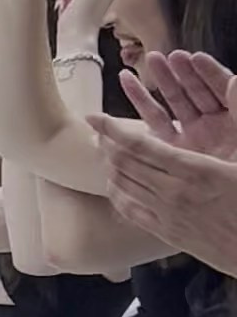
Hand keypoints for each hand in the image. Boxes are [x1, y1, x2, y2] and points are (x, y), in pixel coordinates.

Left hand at [94, 113, 236, 268]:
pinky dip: (118, 194)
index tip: (94, 117)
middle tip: (98, 130)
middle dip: (106, 144)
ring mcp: (168, 216)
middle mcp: (176, 193)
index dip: (112, 129)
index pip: (141, 146)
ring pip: (124, 186)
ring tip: (103, 153)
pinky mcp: (168, 234)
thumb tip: (235, 83)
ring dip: (109, 167)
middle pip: (125, 164)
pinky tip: (116, 185)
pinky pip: (131, 211)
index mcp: (197, 171)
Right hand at [124, 48, 236, 159]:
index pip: (223, 88)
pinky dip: (139, 99)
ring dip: (163, 78)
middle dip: (184, 71)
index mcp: (236, 119)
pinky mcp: (171, 152)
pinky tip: (127, 79)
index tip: (197, 58)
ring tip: (152, 58)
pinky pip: (154, 121)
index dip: (211, 72)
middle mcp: (215, 127)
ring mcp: (193, 138)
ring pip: (175, 102)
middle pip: (198, 91)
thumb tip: (236, 80)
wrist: (234, 212)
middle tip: (171, 55)